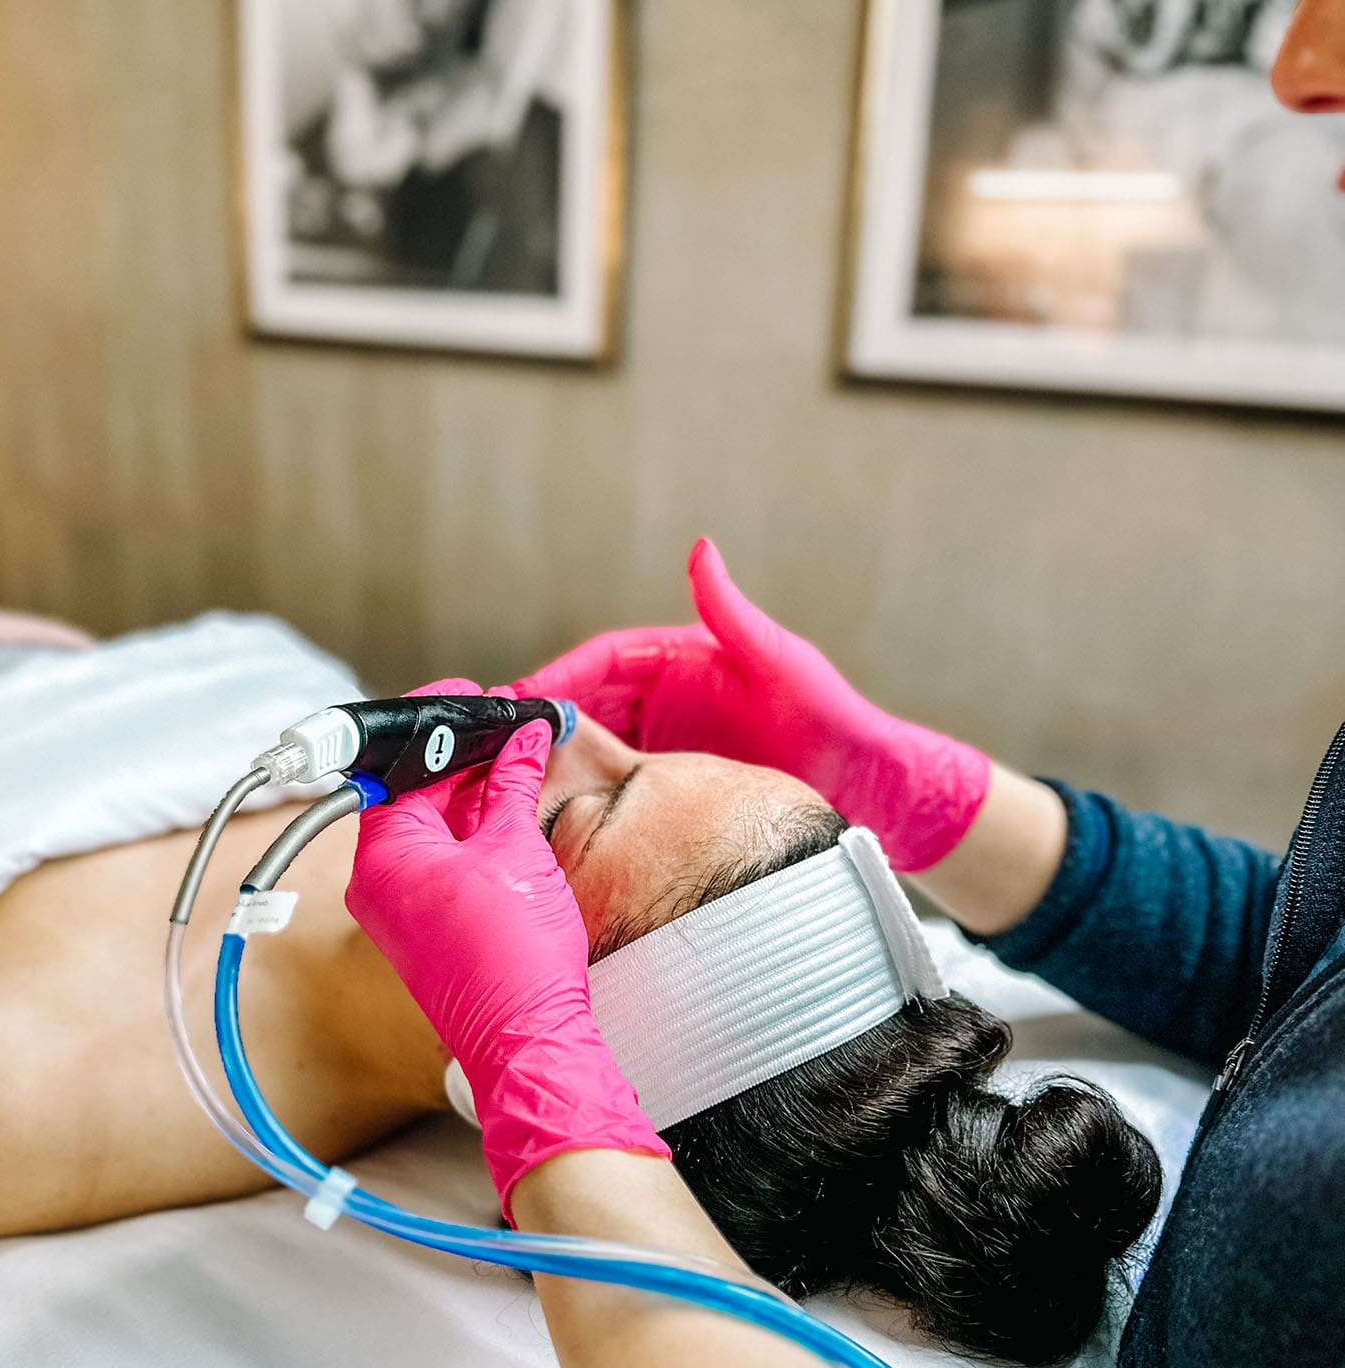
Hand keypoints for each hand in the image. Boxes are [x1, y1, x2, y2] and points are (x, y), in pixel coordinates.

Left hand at [345, 693, 668, 1215]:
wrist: (527, 1040)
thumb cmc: (514, 954)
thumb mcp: (517, 849)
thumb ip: (512, 783)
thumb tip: (522, 738)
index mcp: (382, 855)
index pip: (398, 766)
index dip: (436, 725)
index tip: (470, 699)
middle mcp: (377, 883)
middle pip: (410, 795)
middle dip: (458, 757)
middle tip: (505, 723)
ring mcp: (399, 910)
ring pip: (428, 830)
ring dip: (469, 793)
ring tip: (515, 756)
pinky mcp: (426, 931)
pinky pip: (439, 864)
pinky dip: (470, 832)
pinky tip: (508, 808)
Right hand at [510, 539, 989, 870]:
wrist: (877, 794)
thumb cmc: (837, 722)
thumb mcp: (784, 662)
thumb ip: (733, 613)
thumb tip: (700, 548)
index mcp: (685, 661)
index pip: (603, 662)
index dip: (556, 678)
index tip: (515, 698)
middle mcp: (670, 702)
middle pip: (586, 707)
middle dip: (538, 723)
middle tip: (489, 750)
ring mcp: (671, 748)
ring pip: (595, 750)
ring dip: (554, 762)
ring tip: (507, 786)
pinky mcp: (678, 790)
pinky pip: (620, 791)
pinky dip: (584, 798)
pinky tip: (554, 819)